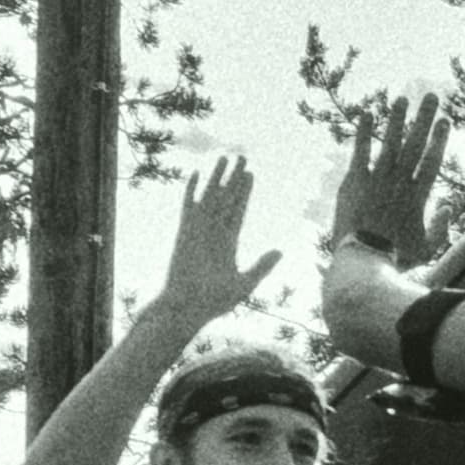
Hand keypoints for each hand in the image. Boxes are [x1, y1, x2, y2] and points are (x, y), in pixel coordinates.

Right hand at [155, 157, 281, 335]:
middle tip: (242, 157)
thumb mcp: (245, 283)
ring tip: (225, 157)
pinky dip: (192, 191)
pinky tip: (197, 174)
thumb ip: (262, 266)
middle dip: (234, 178)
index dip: (244, 193)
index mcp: (228, 243)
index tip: (251, 175)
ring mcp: (199, 230)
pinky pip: (189, 207)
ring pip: (210, 196)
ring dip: (217, 177)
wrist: (188, 307)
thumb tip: (280, 251)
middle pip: (226, 198)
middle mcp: (214, 232)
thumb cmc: (214, 301)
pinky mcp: (185, 232)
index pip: (238, 210)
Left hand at [331, 93, 452, 267]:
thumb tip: (449, 204)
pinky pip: (360, 152)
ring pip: (389, 143)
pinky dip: (364, 133)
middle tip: (431, 96)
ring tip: (402, 99)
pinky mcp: (355, 182)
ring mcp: (376, 180)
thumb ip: (441, 226)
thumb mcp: (427, 248)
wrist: (363, 258)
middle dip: (423, 119)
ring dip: (396, 120)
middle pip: (414, 145)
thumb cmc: (397, 257)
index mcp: (418, 197)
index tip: (445, 120)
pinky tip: (367, 113)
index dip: (439, 139)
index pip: (431, 161)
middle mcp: (399, 183)